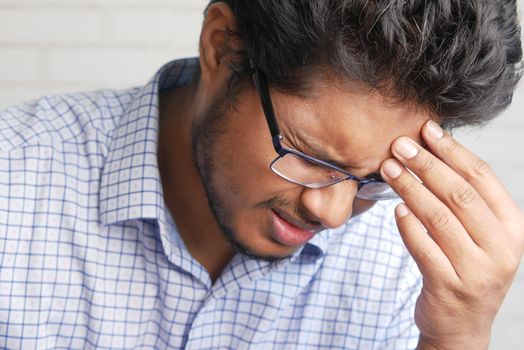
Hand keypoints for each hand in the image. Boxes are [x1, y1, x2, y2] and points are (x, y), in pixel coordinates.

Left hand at [380, 120, 523, 349]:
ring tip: (388, 169)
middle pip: (459, 193)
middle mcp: (500, 247)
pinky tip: (395, 209)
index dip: (453, 150)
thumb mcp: (480, 235)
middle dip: (425, 164)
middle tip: (399, 145)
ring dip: (410, 188)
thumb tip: (431, 152)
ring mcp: (476, 270)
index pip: (482, 178)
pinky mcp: (448, 286)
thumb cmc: (467, 268)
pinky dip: (407, 225)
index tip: (427, 129)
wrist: (462, 325)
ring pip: (438, 218)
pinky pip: (422, 247)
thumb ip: (465, 201)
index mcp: (511, 226)